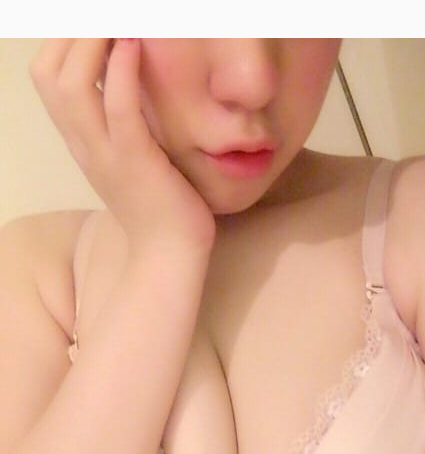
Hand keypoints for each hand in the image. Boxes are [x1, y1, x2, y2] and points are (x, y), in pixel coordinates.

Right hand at [29, 39, 215, 256]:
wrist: (169, 252)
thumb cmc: (159, 201)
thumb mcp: (130, 154)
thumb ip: (121, 119)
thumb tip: (129, 75)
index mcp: (80, 139)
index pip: (48, 77)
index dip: (61, 38)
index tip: (91, 19)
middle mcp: (83, 143)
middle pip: (48, 74)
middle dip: (70, 30)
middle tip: (104, 13)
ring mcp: (105, 154)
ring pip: (71, 86)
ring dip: (90, 40)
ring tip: (118, 18)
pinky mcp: (134, 163)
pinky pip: (117, 110)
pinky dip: (121, 73)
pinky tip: (135, 45)